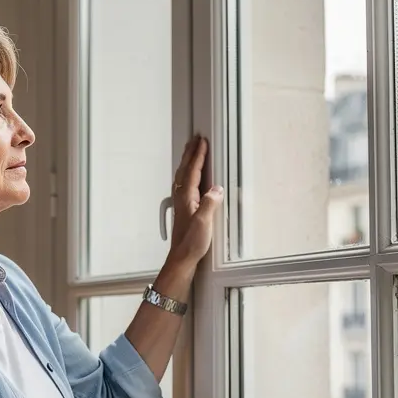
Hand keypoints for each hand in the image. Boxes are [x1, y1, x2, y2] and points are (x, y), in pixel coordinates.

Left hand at [169, 135, 223, 268]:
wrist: (182, 257)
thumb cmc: (191, 242)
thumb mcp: (204, 222)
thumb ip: (210, 204)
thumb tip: (216, 189)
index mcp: (186, 197)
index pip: (192, 171)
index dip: (198, 156)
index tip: (202, 142)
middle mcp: (181, 197)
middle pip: (184, 170)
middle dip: (189, 154)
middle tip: (194, 140)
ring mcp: (181, 203)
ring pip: (183, 176)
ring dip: (187, 162)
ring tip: (191, 152)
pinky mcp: (184, 209)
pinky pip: (184, 184)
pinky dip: (187, 174)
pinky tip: (190, 178)